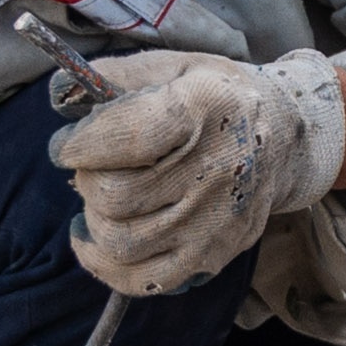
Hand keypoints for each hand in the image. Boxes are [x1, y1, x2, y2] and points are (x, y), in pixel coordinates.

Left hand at [58, 49, 345, 295]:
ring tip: (104, 196)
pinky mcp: (214, 255)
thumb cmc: (216, 96)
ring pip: (121, 241)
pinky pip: (140, 280)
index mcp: (207, 107)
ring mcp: (218, 220)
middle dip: (86, 179)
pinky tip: (94, 238)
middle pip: (116, 195)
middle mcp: (220, 167)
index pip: (127, 137)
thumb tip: (61, 94)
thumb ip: (114, 74)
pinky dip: (103, 264)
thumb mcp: (173, 65)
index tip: (67, 144)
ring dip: (94, 218)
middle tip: (92, 167)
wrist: (285, 136)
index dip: (81, 144)